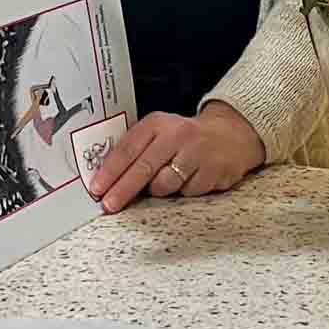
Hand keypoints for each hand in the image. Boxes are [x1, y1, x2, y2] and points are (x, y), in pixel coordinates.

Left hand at [87, 102, 265, 214]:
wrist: (231, 134)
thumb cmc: (186, 137)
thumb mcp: (159, 132)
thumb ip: (136, 150)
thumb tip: (107, 179)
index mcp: (157, 124)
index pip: (128, 148)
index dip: (110, 171)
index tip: (98, 187)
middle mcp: (177, 135)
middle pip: (144, 168)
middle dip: (123, 189)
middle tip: (109, 204)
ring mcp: (196, 154)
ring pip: (165, 184)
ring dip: (158, 190)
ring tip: (164, 181)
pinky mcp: (212, 172)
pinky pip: (187, 192)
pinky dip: (183, 191)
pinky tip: (188, 179)